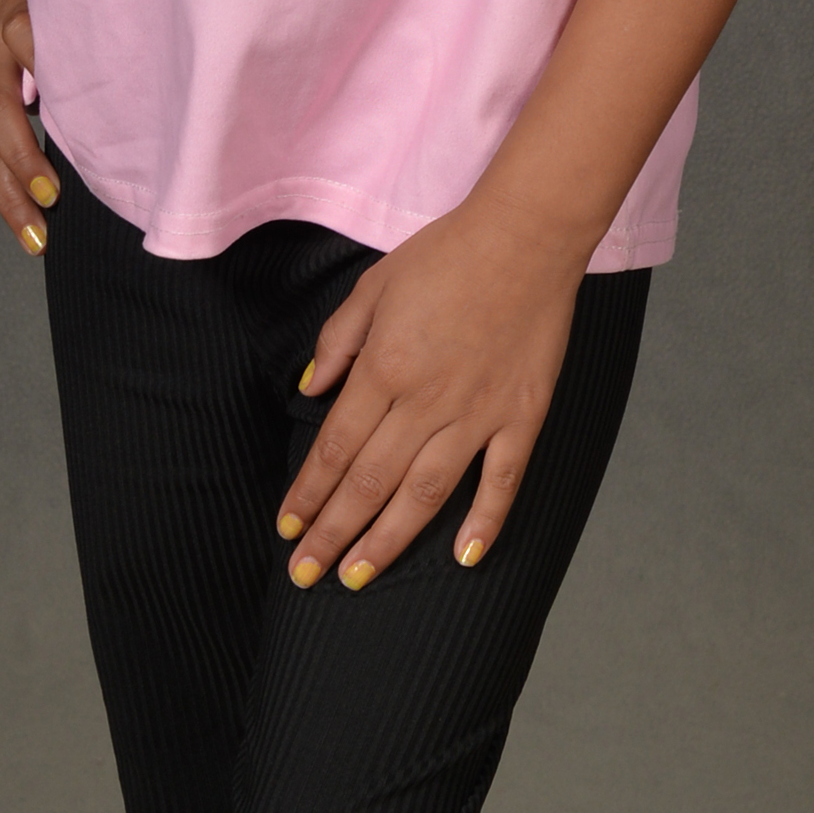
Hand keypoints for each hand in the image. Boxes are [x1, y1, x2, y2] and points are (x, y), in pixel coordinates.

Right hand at [0, 0, 57, 254]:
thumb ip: (64, 31)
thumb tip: (110, 81)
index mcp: (9, 19)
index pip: (29, 45)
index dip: (48, 73)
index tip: (76, 111)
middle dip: (23, 158)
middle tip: (52, 196)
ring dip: (10, 194)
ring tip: (35, 237)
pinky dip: (0, 190)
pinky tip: (24, 226)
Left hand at [273, 195, 585, 587]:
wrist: (526, 235)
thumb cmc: (446, 254)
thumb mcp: (374, 285)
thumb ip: (338, 342)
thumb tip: (309, 390)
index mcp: (384, 368)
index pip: (334, 449)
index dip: (308, 494)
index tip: (287, 528)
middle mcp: (426, 401)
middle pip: (369, 482)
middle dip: (331, 534)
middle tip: (305, 573)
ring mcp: (478, 414)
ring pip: (425, 495)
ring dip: (387, 542)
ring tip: (356, 577)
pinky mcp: (522, 415)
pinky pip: (501, 481)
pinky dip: (484, 523)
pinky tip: (462, 557)